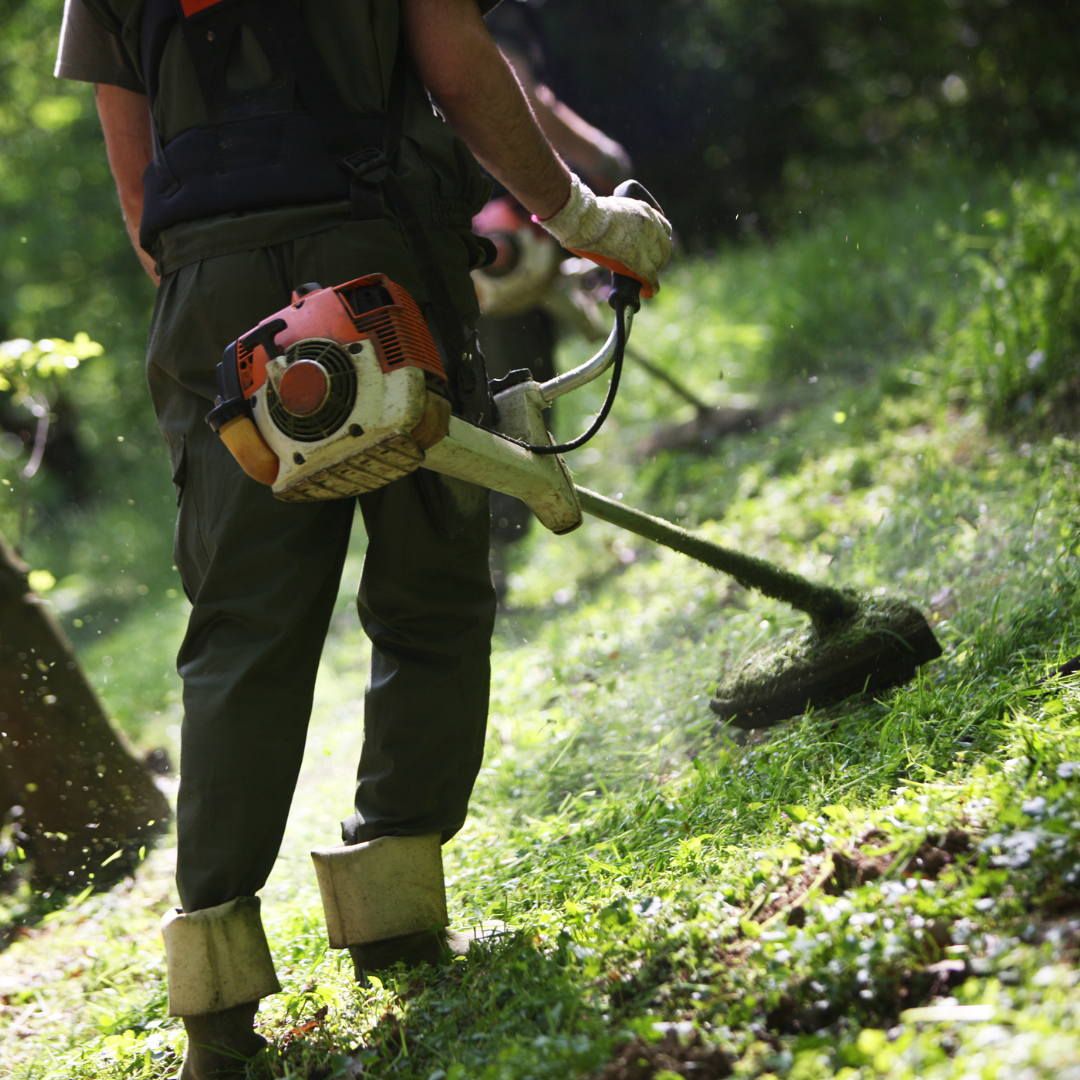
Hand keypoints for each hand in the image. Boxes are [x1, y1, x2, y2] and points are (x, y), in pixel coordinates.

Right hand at [535, 174, 671, 296]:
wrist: (588, 220)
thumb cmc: (590, 214)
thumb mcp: (613, 208)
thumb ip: (619, 219)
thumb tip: (608, 229)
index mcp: (645, 211)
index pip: (662, 228)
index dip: (658, 241)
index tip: (652, 247)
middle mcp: (651, 226)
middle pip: (664, 246)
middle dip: (658, 257)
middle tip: (648, 265)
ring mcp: (647, 244)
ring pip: (658, 262)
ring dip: (652, 271)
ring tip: (645, 279)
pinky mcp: (639, 260)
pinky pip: (650, 277)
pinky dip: (650, 286)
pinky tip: (647, 291)